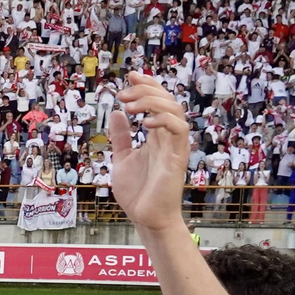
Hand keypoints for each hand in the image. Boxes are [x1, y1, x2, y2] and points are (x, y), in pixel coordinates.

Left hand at [107, 73, 189, 232]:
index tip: (129, 76)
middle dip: (146, 90)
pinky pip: (178, 131)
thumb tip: (116, 114)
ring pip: (175, 110)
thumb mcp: (122, 158)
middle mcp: (168, 138)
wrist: (145, 218)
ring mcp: (174, 146)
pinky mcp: (177, 158)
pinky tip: (145, 122)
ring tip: (131, 105)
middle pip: (167, 100)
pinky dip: (164, 120)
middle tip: (123, 93)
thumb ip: (121, 137)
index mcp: (156, 136)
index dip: (147, 85)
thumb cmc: (137, 192)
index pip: (158, 102)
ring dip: (153, 101)